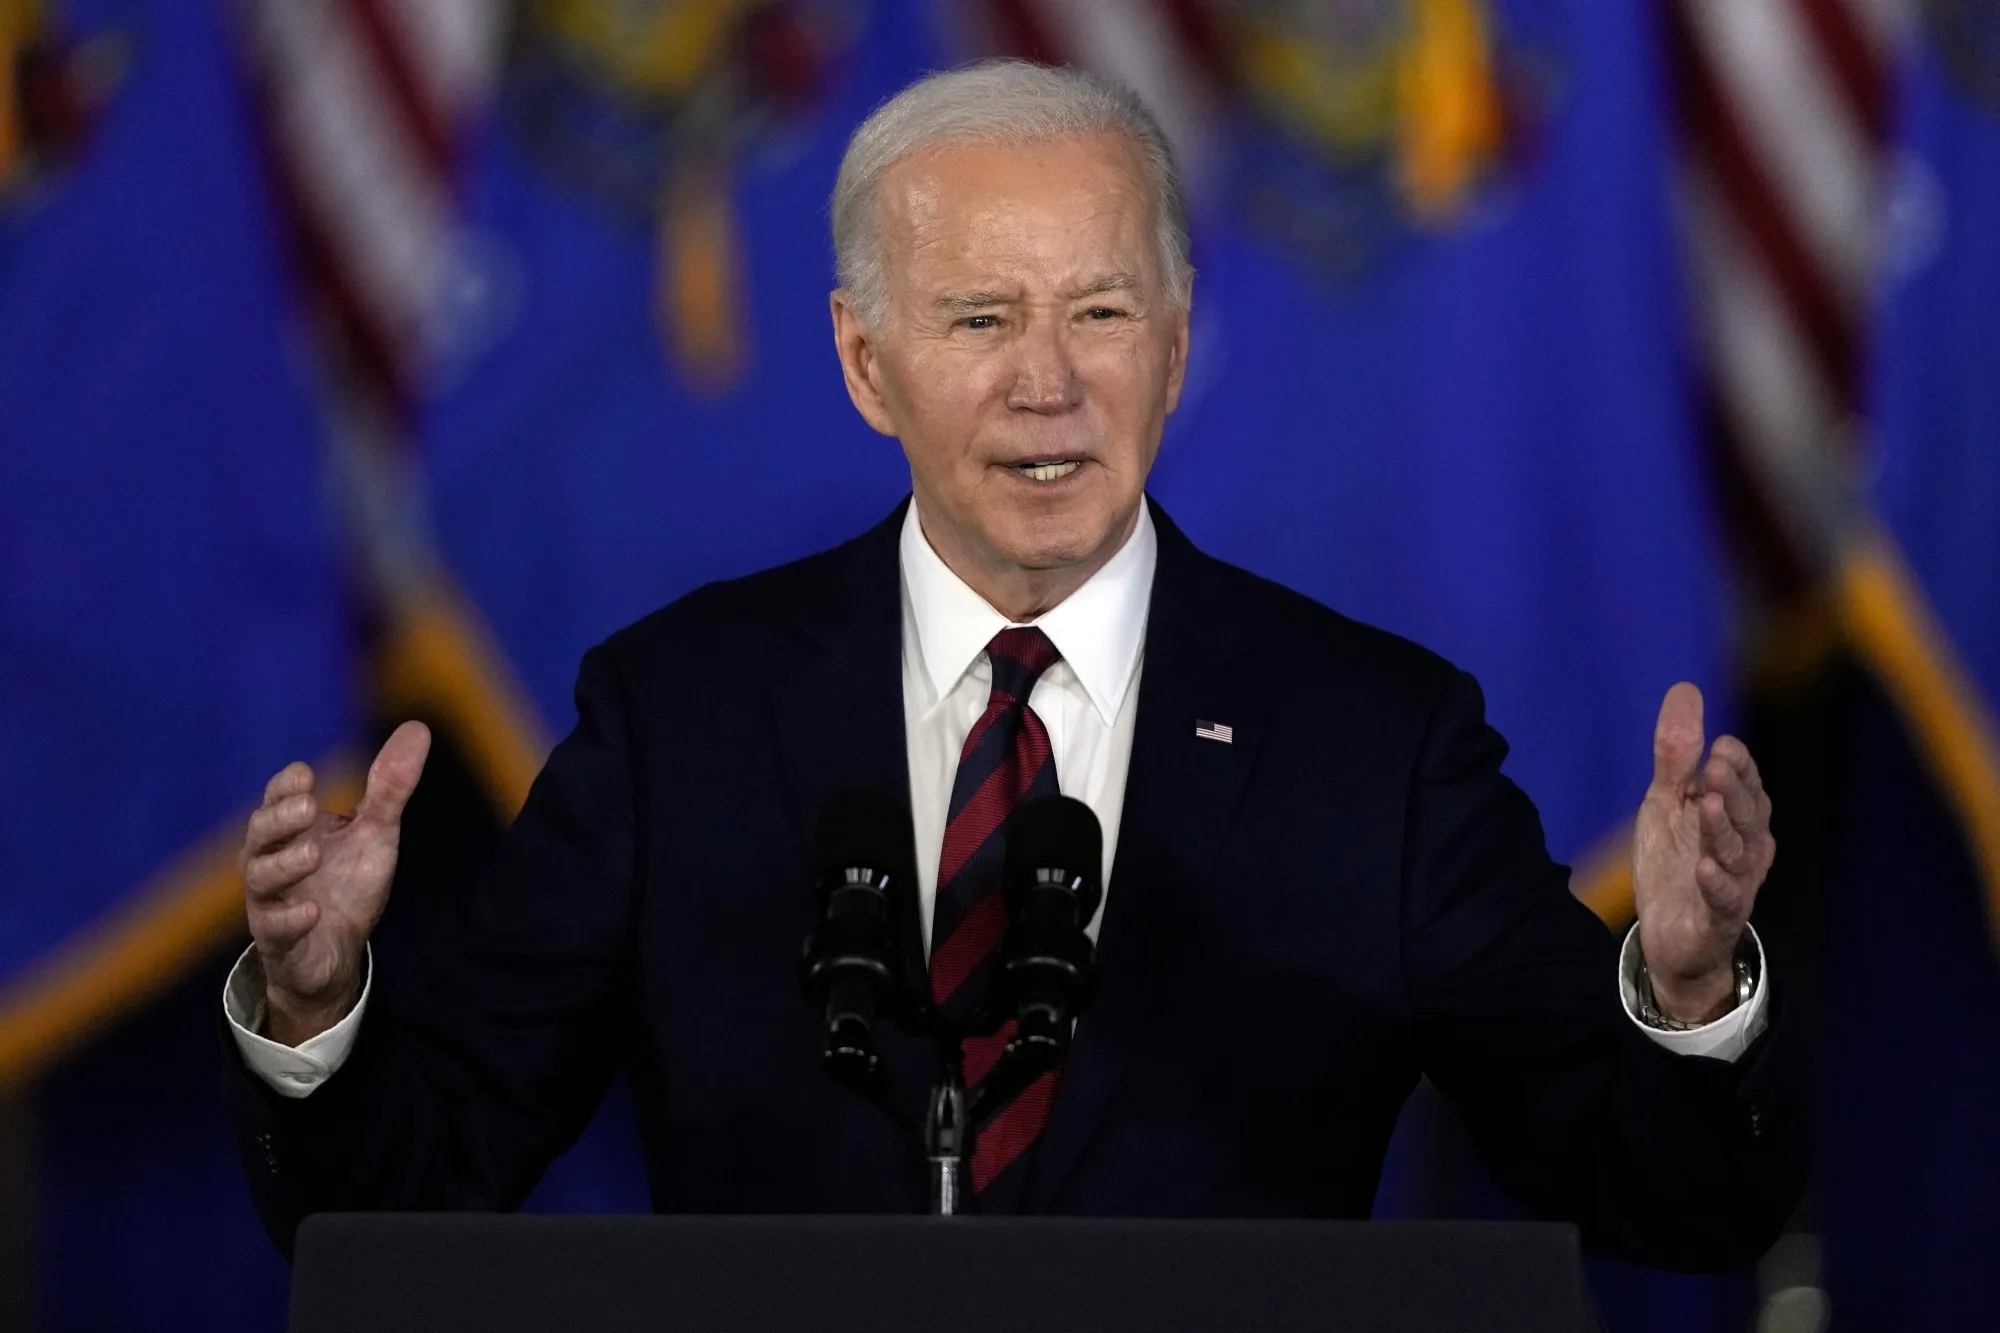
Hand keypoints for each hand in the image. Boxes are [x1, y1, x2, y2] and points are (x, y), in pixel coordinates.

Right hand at [238, 722, 430, 1045]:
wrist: (336, 952)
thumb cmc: (347, 884)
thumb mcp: (376, 833)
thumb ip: (391, 786)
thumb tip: (418, 728)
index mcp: (291, 831)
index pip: (277, 800)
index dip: (285, 786)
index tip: (306, 774)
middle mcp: (271, 861)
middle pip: (259, 833)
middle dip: (279, 818)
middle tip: (308, 806)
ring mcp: (270, 901)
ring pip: (259, 879)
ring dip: (283, 864)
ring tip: (313, 853)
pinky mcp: (278, 940)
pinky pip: (274, 929)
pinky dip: (290, 919)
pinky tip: (312, 912)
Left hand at [1630, 684, 1773, 1022]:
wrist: (1672, 936)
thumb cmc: (1677, 862)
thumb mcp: (1668, 802)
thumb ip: (1676, 753)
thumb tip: (1685, 688)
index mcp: (1737, 816)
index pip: (1745, 783)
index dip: (1737, 765)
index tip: (1720, 746)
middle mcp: (1745, 846)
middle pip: (1746, 814)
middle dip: (1733, 789)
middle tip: (1716, 765)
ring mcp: (1735, 882)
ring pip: (1736, 852)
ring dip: (1723, 829)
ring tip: (1708, 804)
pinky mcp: (1717, 916)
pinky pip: (1723, 898)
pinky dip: (1715, 882)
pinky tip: (1703, 867)